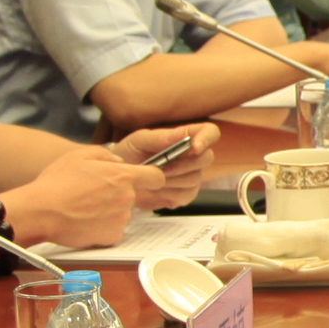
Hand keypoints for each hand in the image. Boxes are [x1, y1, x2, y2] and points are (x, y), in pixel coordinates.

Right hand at [0, 154, 146, 248]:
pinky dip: (102, 228)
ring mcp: (121, 219)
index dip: (151, 178)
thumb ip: (106, 155)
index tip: (144, 179)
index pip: (156, 177)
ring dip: (110, 212)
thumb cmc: (56, 182)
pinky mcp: (112, 237)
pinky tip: (84, 221)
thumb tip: (119, 162)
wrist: (41, 212)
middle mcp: (127, 198)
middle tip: (94, 194)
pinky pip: (113, 230)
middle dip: (119, 195)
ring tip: (84, 208)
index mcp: (123, 176)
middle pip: (134, 196)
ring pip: (122, 214)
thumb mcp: (79, 155)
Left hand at [100, 125, 216, 200]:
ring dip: (171, 180)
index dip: (207, 138)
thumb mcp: (139, 141)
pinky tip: (155, 189)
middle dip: (182, 165)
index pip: (210, 132)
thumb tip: (181, 138)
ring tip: (152, 178)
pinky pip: (186, 196)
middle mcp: (193, 157)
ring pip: (195, 179)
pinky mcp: (185, 195)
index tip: (194, 148)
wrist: (118, 177)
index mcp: (184, 137)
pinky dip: (168, 193)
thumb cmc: (129, 154)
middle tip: (160, 168)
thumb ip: (160, 138)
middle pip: (207, 158)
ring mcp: (191, 177)